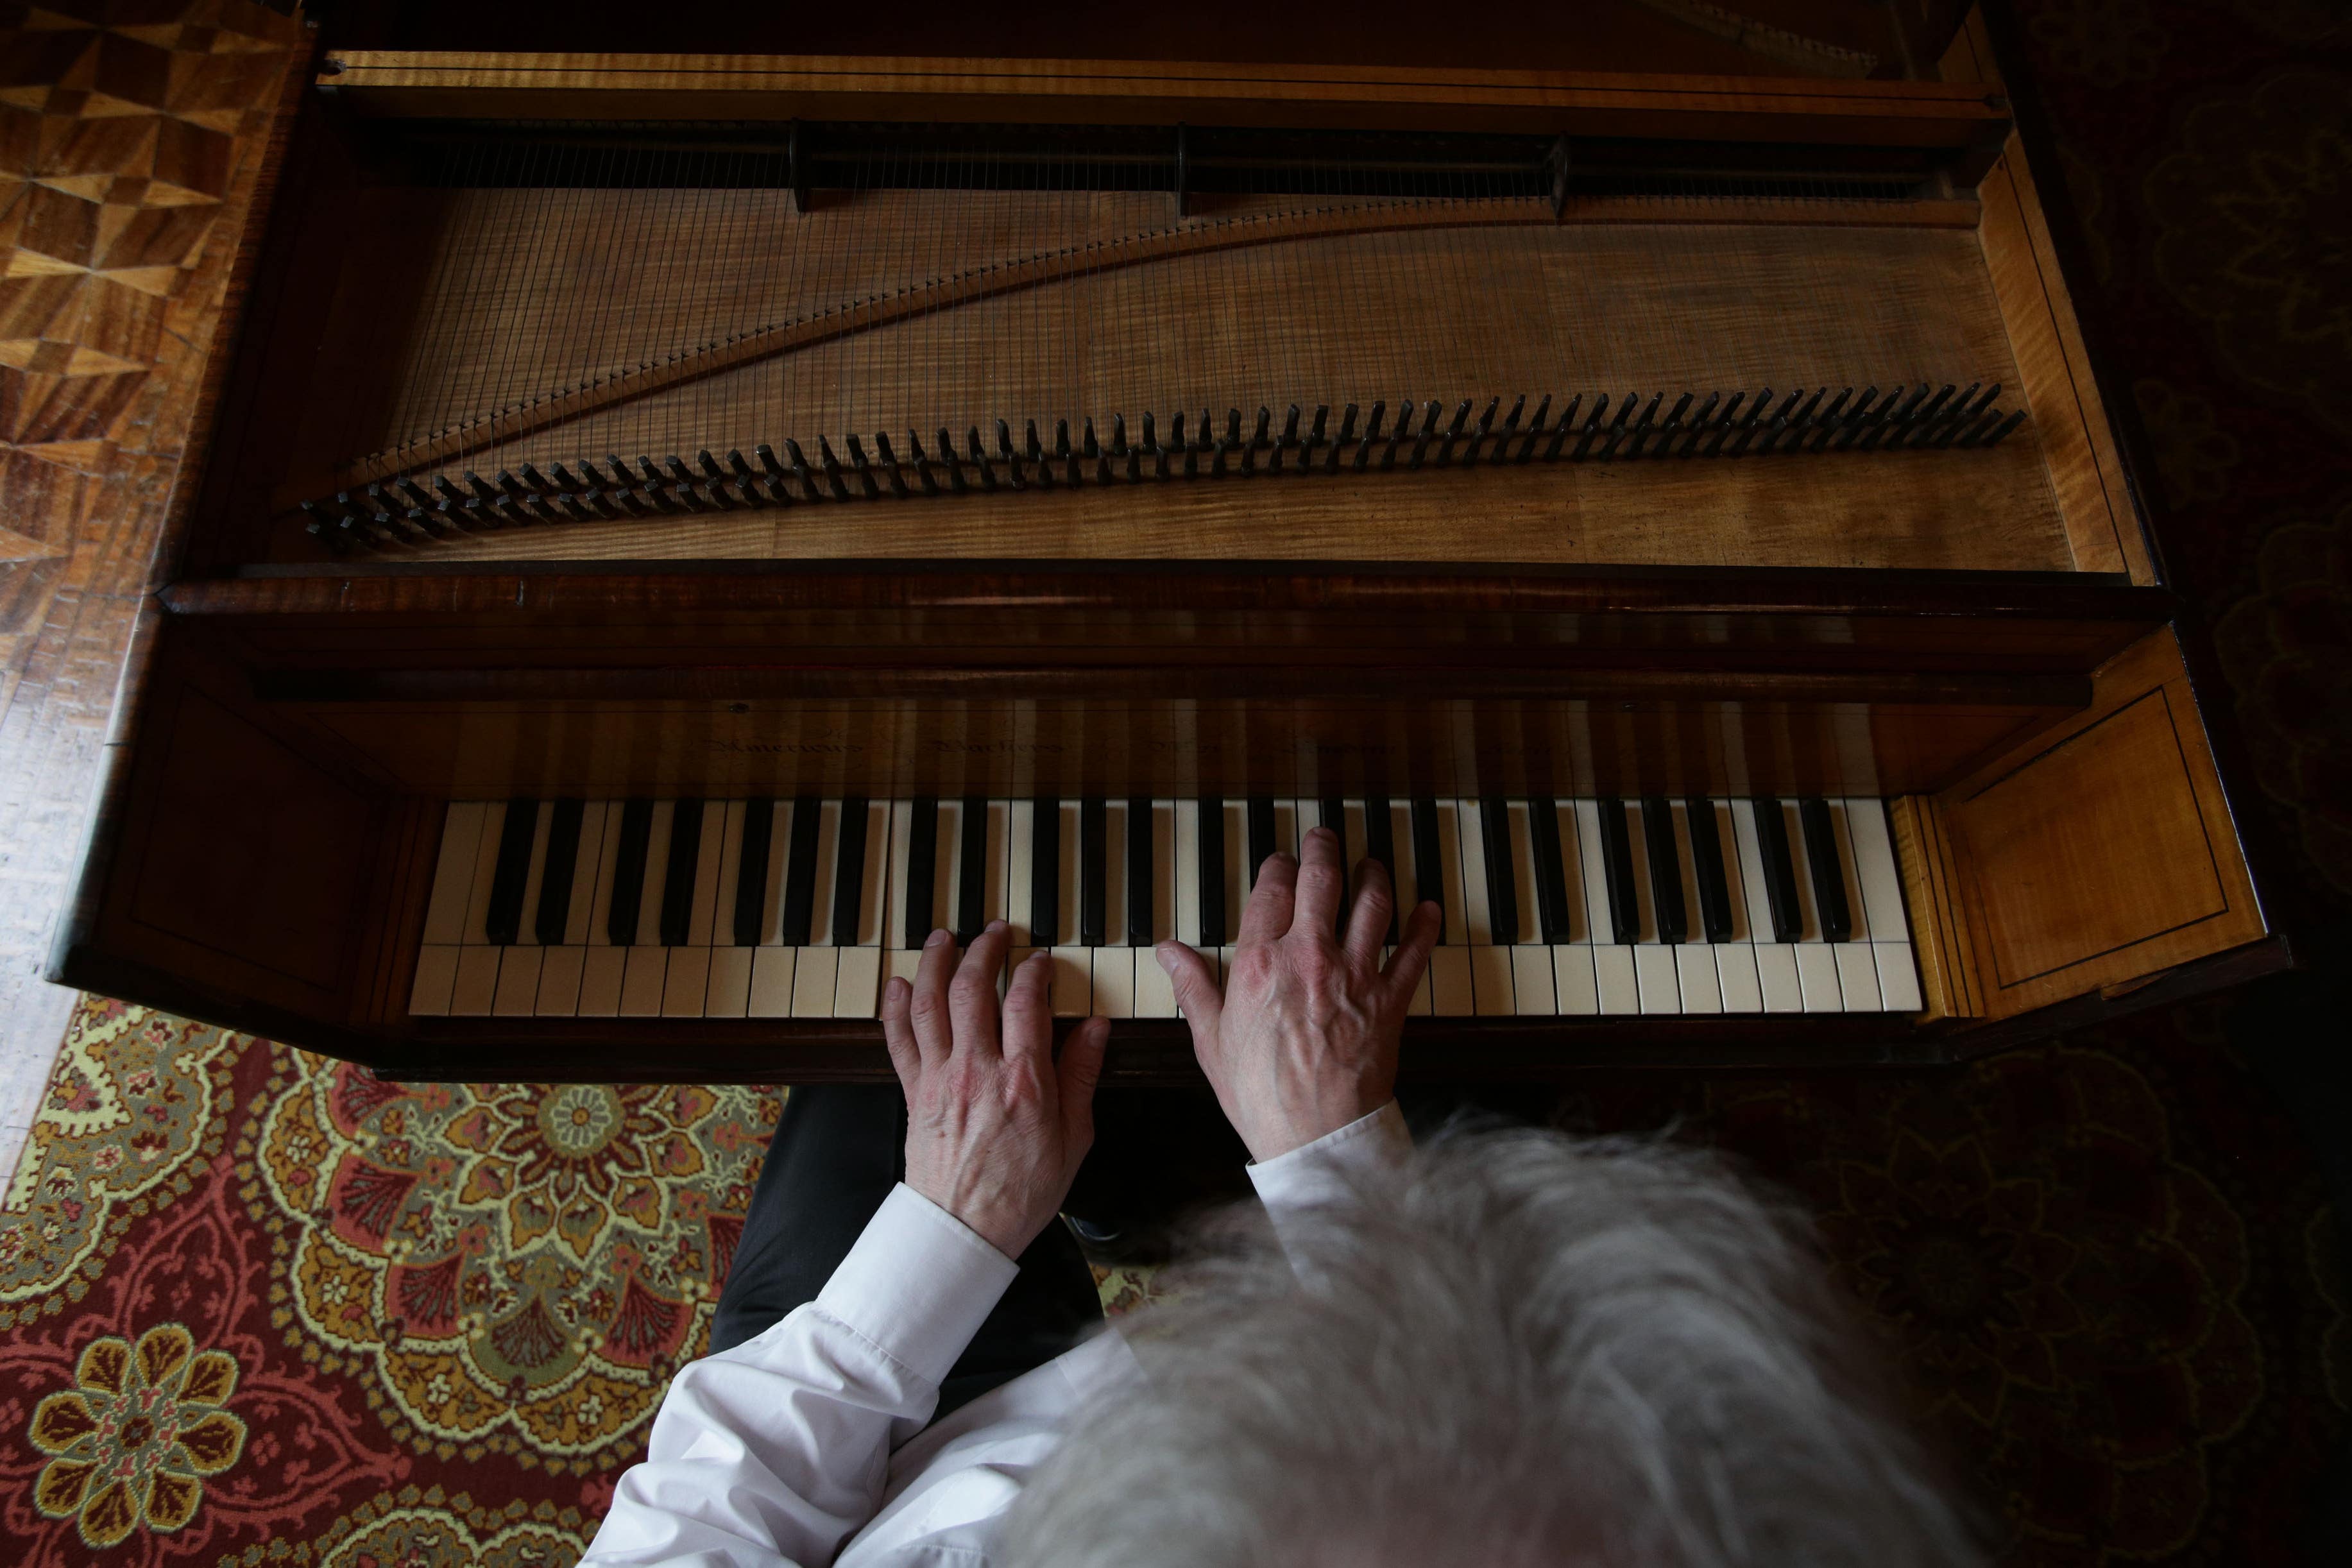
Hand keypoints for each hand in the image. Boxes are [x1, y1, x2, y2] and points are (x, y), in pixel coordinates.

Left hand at [880, 921, 1107, 1257]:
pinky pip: (899, 1038)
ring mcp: (939, 1078)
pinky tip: (899, 983)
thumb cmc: (1021, 1193)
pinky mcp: (913, 1093)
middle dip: (984, 950)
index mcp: (1023, 1081)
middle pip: (972, 988)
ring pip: (930, 1002)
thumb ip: (1082, 1076)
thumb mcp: (1073, 1138)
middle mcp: (977, 1069)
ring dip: (935, 962)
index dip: (1034, 971)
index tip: (1041, 961)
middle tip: (995, 933)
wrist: (964, 1231)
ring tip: (944, 937)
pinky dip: (896, 1005)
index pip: (1026, 1001)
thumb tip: (1096, 1029)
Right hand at [1158, 827, 1439, 1162]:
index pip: (1272, 890)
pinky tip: (1426, 909)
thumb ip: (1193, 986)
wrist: (1316, 1135)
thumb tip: (1168, 951)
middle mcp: (1310, 957)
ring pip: (1372, 902)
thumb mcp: (1211, 1040)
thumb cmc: (1261, 1095)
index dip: (1277, 867)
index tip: (1280, 862)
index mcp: (1261, 964)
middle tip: (1325, 837)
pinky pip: (1414, 951)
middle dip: (1324, 849)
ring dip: (1373, 875)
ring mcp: (1355, 975)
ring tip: (1370, 864)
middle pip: (1323, 880)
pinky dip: (1423, 925)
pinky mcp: (1390, 1000)